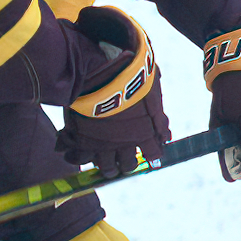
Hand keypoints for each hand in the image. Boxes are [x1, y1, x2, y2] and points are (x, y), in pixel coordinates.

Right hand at [57, 6, 168, 176]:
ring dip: (107, 166)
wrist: (101, 73)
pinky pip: (78, 158)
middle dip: (127, 164)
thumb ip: (158, 117)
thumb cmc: (130, 78)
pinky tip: (74, 154)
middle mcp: (123, 143)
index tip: (150, 156)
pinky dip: (76, 158)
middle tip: (124, 161)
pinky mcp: (81, 139)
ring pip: (105, 166)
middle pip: (127, 164)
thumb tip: (167, 135)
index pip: (152, 153)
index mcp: (143, 133)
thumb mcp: (151, 95)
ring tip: (104, 164)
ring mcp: (102, 144)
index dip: (152, 156)